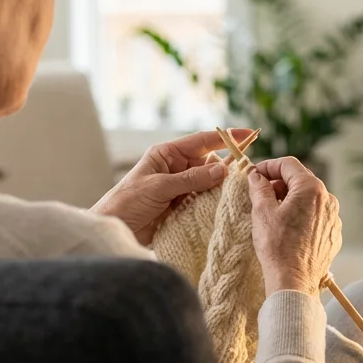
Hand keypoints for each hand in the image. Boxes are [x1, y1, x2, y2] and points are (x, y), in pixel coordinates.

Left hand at [92, 128, 254, 245]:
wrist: (113, 227)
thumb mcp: (159, 187)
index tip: (249, 134)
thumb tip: (222, 170)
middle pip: (209, 163)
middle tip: (247, 175)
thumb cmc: (127, 201)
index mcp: (167, 154)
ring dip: (221, 189)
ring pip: (209, 184)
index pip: (202, 141)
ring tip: (239, 194)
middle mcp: (176, 168)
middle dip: (227, 168)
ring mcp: (179, 188)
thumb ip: (190, 179)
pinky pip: (203, 201)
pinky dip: (213, 203)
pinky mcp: (181, 206)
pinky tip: (225, 207)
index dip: (226, 137)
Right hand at [246, 157, 341, 296]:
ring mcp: (333, 218)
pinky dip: (301, 215)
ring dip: (290, 199)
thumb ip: (259, 188)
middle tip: (261, 193)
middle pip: (301, 179)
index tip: (255, 175)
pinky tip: (287, 228)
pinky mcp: (333, 234)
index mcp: (311, 188)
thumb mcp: (262, 212)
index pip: (289, 164)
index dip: (269, 166)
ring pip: (309, 198)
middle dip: (279, 182)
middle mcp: (328, 199)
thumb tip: (256, 176)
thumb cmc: (277, 247)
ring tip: (273, 212)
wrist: (294, 281)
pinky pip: (316, 216)